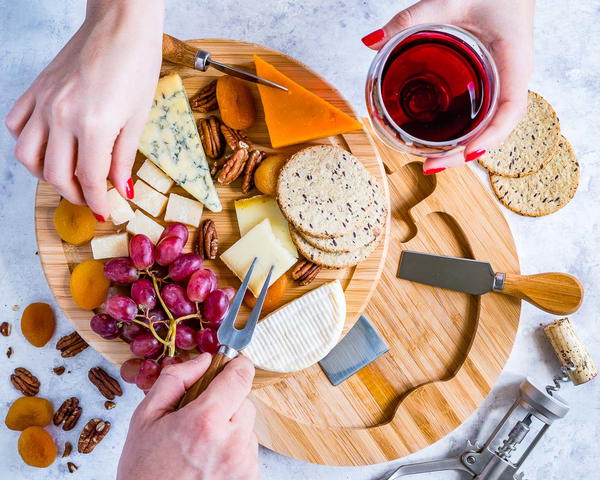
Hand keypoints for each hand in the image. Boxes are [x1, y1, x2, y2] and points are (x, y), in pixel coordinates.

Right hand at [5, 0, 163, 219]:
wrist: (121, 25)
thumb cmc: (137, 65)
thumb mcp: (139, 117)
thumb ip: (124, 156)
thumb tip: (120, 187)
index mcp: (93, 126)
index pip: (89, 179)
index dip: (97, 201)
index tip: (105, 211)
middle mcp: (61, 116)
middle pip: (55, 173)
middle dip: (74, 194)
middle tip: (90, 198)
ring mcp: (43, 102)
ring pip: (27, 155)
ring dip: (45, 175)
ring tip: (67, 178)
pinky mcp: (36, 89)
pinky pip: (16, 124)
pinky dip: (26, 143)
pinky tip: (46, 148)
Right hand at [117, 354, 259, 479]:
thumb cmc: (145, 471)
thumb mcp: (146, 418)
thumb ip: (176, 380)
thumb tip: (203, 360)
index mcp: (205, 420)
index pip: (240, 376)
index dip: (236, 365)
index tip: (230, 364)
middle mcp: (231, 442)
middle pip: (244, 401)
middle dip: (226, 402)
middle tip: (200, 418)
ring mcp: (243, 463)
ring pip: (247, 427)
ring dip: (230, 428)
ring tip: (201, 445)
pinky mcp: (249, 477)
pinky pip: (248, 450)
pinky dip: (233, 450)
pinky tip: (209, 460)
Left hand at [361, 0, 534, 174]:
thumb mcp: (449, 2)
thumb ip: (410, 19)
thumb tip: (371, 42)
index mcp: (514, 60)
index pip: (512, 108)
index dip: (492, 135)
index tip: (469, 152)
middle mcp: (513, 78)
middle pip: (497, 128)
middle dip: (466, 152)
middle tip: (430, 166)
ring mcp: (504, 84)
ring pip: (491, 126)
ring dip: (464, 148)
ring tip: (432, 163)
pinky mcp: (493, 83)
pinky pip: (485, 115)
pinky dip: (467, 133)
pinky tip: (444, 145)